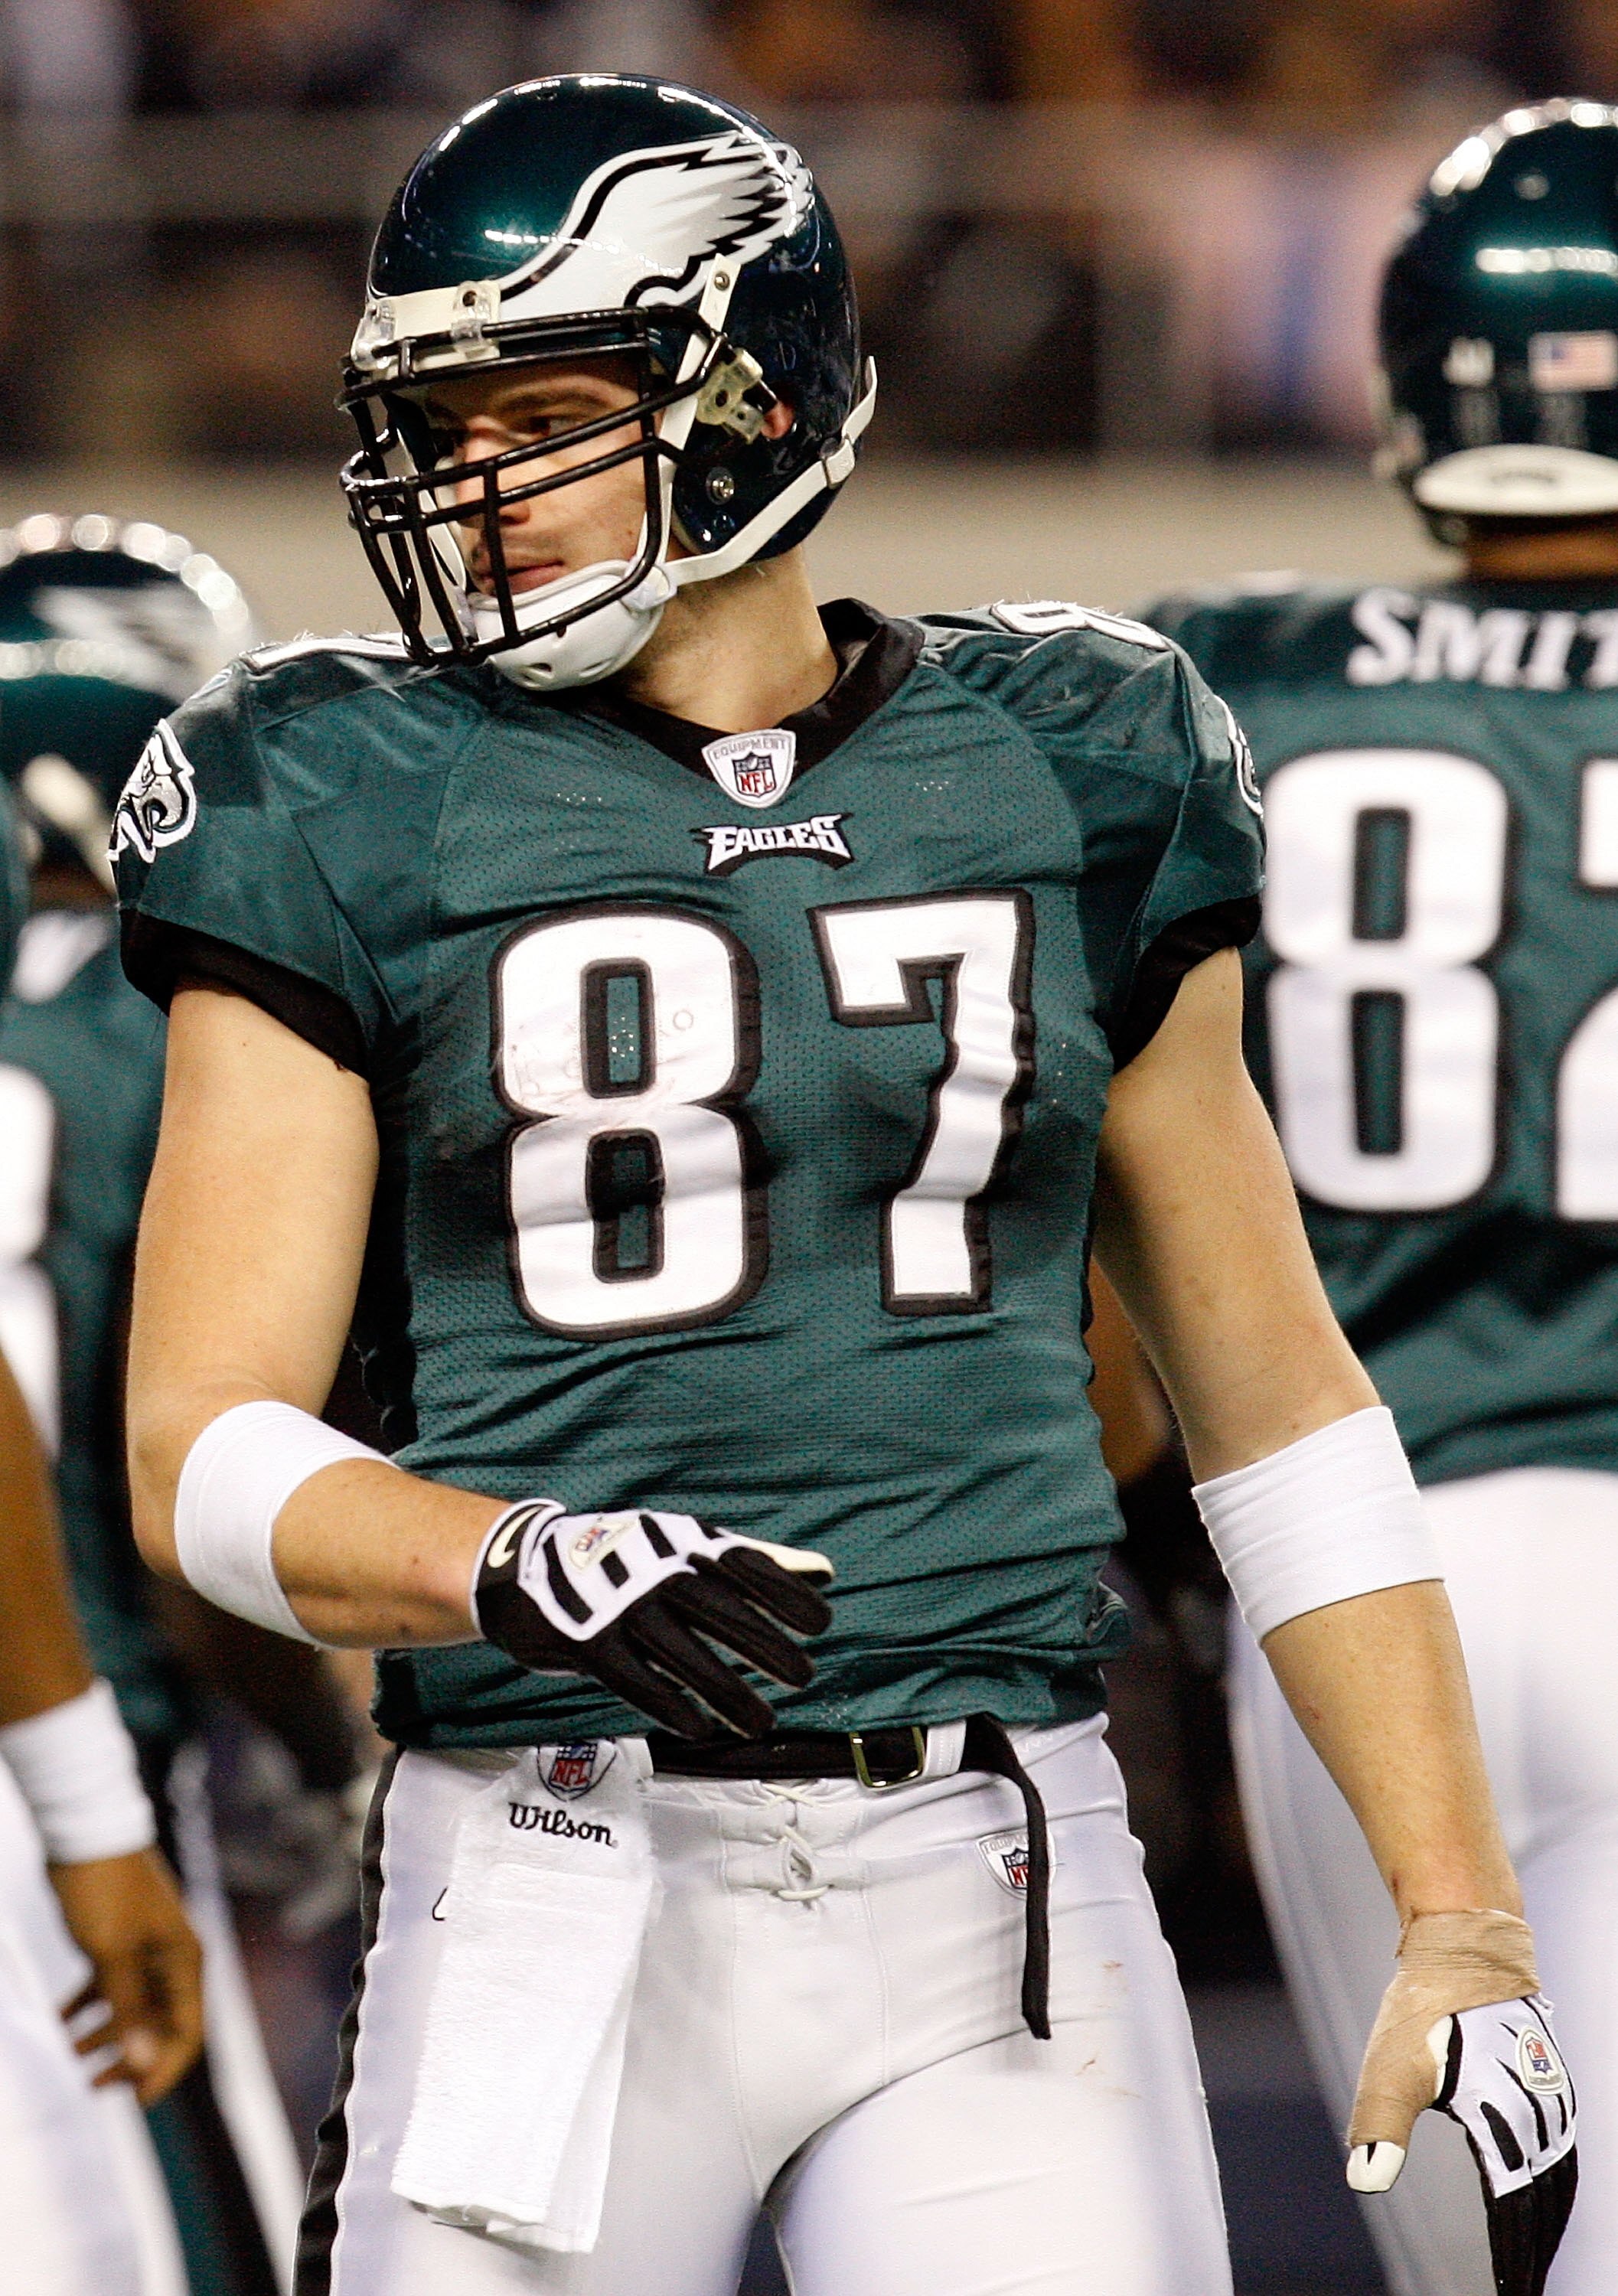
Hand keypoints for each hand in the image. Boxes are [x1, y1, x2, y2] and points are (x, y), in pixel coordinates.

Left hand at [49, 1846, 203, 2105]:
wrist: (83, 1830)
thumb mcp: (112, 1955)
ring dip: (104, 2038)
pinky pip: (107, 1987)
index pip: (186, 2031)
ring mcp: (144, 1949)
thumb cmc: (104, 1890)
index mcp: (184, 1961)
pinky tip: (60, 2023)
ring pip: (132, 2008)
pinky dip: (86, 2009)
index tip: (134, 2102)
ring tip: (71, 2059)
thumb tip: (143, 2064)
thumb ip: (128, 2010)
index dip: (163, 2070)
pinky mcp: (117, 1941)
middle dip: (130, 2060)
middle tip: (95, 2087)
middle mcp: (171, 1959)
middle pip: (159, 2025)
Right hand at [474, 1502, 833, 1738]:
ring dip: (724, 1689)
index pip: (742, 1565)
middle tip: (802, 1676)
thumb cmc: (621, 1561)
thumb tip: (820, 1571)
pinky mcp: (587, 1642)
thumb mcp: (682, 1545)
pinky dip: (668, 1703)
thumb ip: (748, 1561)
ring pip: (680, 1651)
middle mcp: (653, 1570)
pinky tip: (698, 1727)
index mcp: (681, 1543)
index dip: (782, 1594)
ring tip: (761, 1721)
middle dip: (763, 1644)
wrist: (523, 1565)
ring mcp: (618, 1606)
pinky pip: (633, 1678)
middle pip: (717, 1609)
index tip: (819, 1623)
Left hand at [1347, 1911, 1576, 2295]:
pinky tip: (1548, 2198)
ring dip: (1551, 2220)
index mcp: (1499, 2114)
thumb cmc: (1423, 2006)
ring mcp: (1549, 2094)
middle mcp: (1535, 2109)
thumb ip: (1378, 2125)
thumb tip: (1363, 2182)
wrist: (1465, 1945)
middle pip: (1544, 2199)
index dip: (1514, 2256)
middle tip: (1525, 2287)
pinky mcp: (1550, 2080)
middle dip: (1535, 2248)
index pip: (1512, 2206)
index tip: (1515, 2293)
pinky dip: (1559, 2183)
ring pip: (1560, 2175)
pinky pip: (1565, 2146)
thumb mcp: (1391, 2065)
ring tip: (1534, 2258)